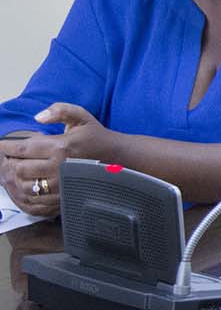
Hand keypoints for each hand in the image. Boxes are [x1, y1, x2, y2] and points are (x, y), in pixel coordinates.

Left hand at [0, 104, 116, 217]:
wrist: (119, 158)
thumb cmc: (97, 137)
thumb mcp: (81, 117)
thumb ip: (60, 110)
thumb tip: (38, 117)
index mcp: (60, 146)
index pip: (22, 148)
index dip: (6, 147)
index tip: (1, 146)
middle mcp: (59, 167)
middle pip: (20, 169)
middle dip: (10, 163)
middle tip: (9, 158)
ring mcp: (62, 184)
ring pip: (26, 185)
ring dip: (17, 178)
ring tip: (18, 170)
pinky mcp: (64, 195)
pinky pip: (37, 199)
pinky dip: (27, 192)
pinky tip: (29, 183)